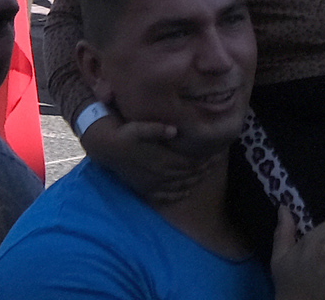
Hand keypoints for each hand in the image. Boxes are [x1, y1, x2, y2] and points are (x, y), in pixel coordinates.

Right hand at [80, 113, 206, 204]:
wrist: (107, 148)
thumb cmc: (126, 135)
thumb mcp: (139, 128)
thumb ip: (156, 129)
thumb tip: (174, 130)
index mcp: (161, 160)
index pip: (189, 164)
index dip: (204, 161)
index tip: (216, 154)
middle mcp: (158, 175)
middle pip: (187, 176)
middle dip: (203, 170)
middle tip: (216, 163)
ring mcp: (151, 183)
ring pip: (178, 187)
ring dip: (194, 182)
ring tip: (206, 175)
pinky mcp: (144, 188)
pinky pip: (163, 197)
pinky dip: (176, 196)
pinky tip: (185, 192)